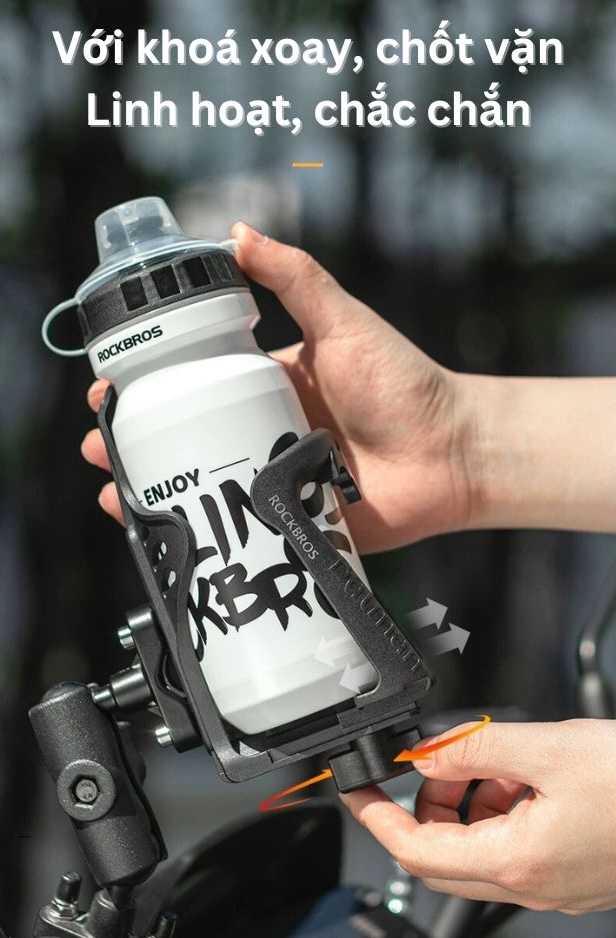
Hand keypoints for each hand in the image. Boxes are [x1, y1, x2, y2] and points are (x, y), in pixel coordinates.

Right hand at [82, 224, 477, 550]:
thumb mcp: (342, 321)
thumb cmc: (403, 382)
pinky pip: (237, 532)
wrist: (454, 451)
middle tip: (99, 447)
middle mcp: (261, 431)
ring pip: (200, 487)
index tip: (109, 391)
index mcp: (266, 384)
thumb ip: (294, 277)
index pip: (192, 383)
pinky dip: (198, 536)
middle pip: (185, 438)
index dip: (147, 389)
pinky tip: (162, 535)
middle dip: (135, 443)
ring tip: (114, 492)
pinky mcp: (291, 522)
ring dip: (151, 490)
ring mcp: (272, 480)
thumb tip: (236, 231)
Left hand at [341, 718, 615, 913]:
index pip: (417, 852)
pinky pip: (513, 844)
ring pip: (479, 848)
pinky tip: (524, 775)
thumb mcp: (547, 747)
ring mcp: (554, 882)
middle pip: (444, 854)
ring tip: (495, 760)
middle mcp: (533, 884)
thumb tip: (424, 752)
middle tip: (434, 760)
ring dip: (468, 802)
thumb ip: (475, 750)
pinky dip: (502, 807)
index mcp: (519, 860)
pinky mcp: (571, 870)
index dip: (376, 818)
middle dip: (426, 803)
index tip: (354, 790)